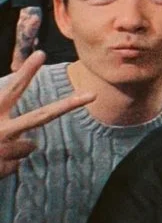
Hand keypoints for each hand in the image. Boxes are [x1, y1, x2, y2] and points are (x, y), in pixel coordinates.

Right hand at [1, 51, 95, 178]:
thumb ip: (2, 105)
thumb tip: (26, 122)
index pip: (13, 88)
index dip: (27, 71)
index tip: (42, 53)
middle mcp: (2, 129)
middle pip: (42, 116)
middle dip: (68, 105)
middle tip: (92, 94)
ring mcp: (6, 150)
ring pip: (29, 145)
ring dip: (17, 147)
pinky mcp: (5, 168)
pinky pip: (17, 164)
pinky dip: (7, 164)